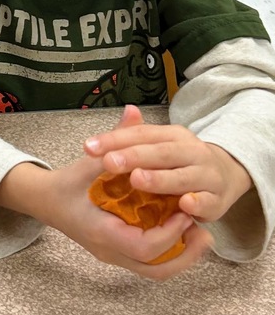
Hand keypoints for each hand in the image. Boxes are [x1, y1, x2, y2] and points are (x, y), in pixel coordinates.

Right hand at [0, 105, 210, 278]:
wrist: (42, 202)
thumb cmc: (64, 183)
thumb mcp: (88, 162)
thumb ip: (115, 141)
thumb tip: (133, 112)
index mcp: (101, 231)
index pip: (144, 246)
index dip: (170, 232)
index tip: (183, 209)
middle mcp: (108, 251)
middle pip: (156, 269)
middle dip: (185, 254)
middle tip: (203, 231)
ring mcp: (113, 256)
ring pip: (156, 271)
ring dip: (182, 256)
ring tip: (199, 235)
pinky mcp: (117, 254)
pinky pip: (149, 264)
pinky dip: (169, 253)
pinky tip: (180, 232)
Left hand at [85, 104, 252, 222]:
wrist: (225, 175)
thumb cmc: (179, 161)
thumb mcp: (158, 145)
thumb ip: (136, 136)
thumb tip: (126, 110)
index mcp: (174, 136)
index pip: (142, 134)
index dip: (115, 140)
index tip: (88, 148)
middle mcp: (193, 152)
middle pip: (162, 152)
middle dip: (134, 157)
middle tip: (108, 162)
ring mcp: (207, 175)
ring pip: (184, 176)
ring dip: (160, 179)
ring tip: (137, 180)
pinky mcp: (216, 200)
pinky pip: (207, 202)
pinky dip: (197, 203)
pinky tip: (183, 204)